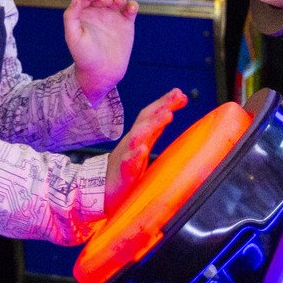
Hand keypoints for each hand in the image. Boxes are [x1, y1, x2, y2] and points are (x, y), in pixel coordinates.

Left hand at [64, 0, 138, 103]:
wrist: (101, 73)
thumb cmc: (83, 56)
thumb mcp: (73, 36)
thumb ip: (71, 16)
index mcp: (83, 12)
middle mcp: (98, 11)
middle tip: (106, 1)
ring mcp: (113, 16)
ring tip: (118, 2)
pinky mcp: (126, 23)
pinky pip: (131, 8)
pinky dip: (132, 5)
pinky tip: (129, 9)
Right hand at [105, 89, 183, 213]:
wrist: (101, 188)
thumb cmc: (125, 166)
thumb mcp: (142, 145)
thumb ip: (155, 129)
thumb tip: (169, 111)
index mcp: (139, 136)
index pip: (151, 114)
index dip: (165, 102)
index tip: (180, 93)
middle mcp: (133, 142)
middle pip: (146, 120)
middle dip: (161, 106)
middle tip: (177, 96)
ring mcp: (126, 155)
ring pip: (138, 137)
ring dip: (152, 125)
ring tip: (166, 115)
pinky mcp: (123, 172)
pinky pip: (129, 162)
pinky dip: (135, 155)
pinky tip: (142, 150)